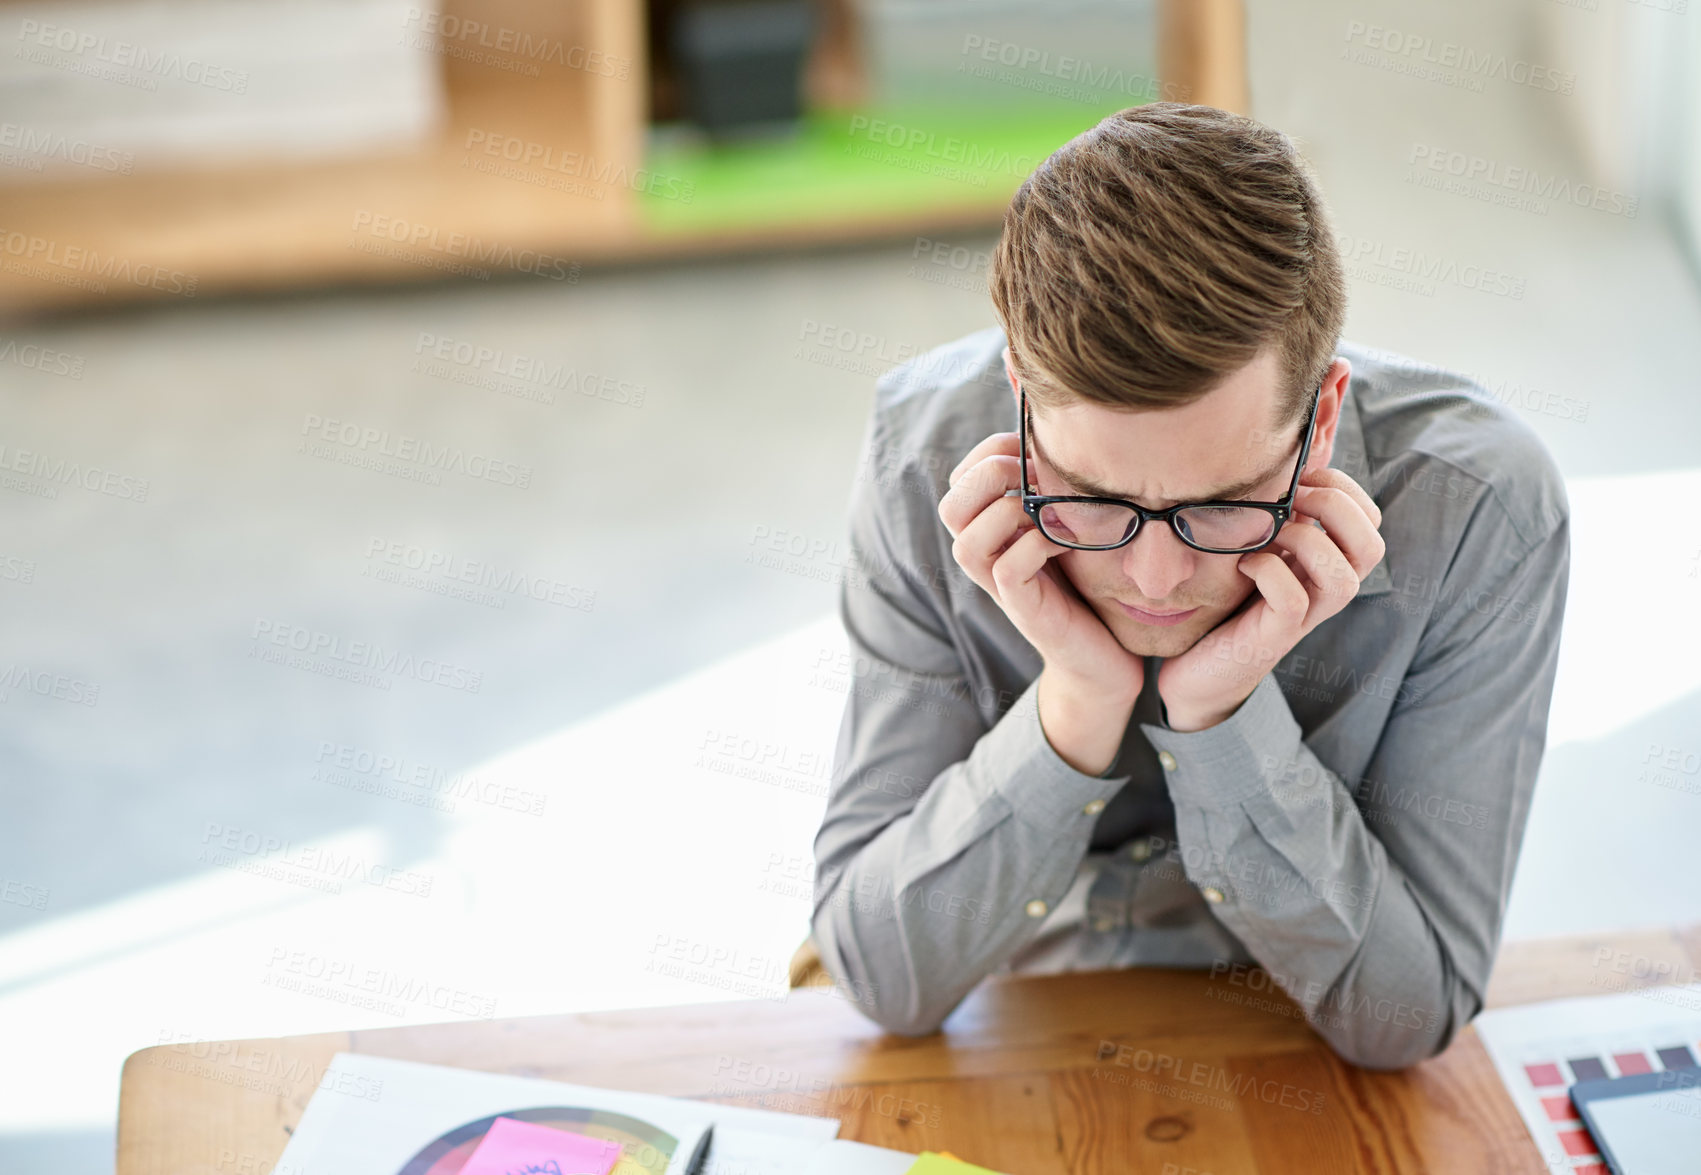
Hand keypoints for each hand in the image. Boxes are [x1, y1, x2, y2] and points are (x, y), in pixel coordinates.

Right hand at [938, 431, 1143, 705]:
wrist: (1105, 657)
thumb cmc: (1091, 583)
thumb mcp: (1071, 523)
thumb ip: (1055, 487)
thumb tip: (1056, 433)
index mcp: (991, 530)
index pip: (961, 478)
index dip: (991, 452)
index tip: (1035, 448)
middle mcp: (986, 557)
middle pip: (951, 507)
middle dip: (991, 477)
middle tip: (1037, 476)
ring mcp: (1000, 586)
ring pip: (966, 542)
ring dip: (1010, 512)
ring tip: (1050, 508)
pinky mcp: (1023, 610)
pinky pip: (1006, 569)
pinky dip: (1036, 544)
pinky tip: (1067, 540)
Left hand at [1158, 466, 1385, 731]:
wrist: (1192, 669)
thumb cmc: (1222, 601)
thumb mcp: (1252, 546)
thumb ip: (1272, 513)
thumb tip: (1281, 460)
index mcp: (1325, 563)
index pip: (1370, 520)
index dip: (1344, 488)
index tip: (1300, 476)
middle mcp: (1324, 591)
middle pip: (1372, 546)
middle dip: (1336, 508)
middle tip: (1292, 498)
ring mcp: (1304, 617)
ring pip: (1345, 578)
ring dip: (1309, 540)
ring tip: (1272, 532)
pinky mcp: (1275, 637)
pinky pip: (1294, 600)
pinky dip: (1271, 571)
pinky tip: (1245, 563)